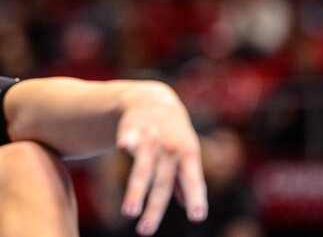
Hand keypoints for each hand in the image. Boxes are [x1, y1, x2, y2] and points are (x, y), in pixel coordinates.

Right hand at [116, 82, 207, 234]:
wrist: (151, 100)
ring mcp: (150, 138)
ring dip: (136, 190)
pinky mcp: (130, 130)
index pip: (192, 179)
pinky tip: (124, 147)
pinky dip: (128, 142)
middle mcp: (170, 147)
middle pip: (162, 182)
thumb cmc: (171, 134)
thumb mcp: (185, 153)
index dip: (194, 196)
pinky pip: (129, 139)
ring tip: (129, 212)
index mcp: (188, 154)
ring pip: (143, 168)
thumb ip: (186, 180)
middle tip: (145, 231)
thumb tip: (193, 210)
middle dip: (154, 208)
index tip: (197, 216)